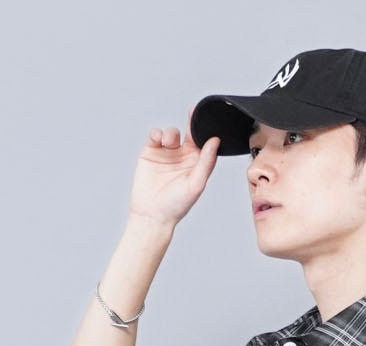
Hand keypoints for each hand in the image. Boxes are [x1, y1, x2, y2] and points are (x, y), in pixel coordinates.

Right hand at [128, 109, 221, 229]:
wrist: (151, 214)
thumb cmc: (176, 205)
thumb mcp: (196, 184)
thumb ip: (206, 162)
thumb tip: (215, 141)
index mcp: (197, 163)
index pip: (204, 142)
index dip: (206, 129)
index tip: (207, 116)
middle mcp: (183, 156)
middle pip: (189, 132)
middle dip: (191, 121)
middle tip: (193, 111)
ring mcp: (167, 153)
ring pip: (172, 132)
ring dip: (171, 133)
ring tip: (169, 143)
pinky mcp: (151, 152)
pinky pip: (156, 134)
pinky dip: (157, 133)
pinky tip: (159, 140)